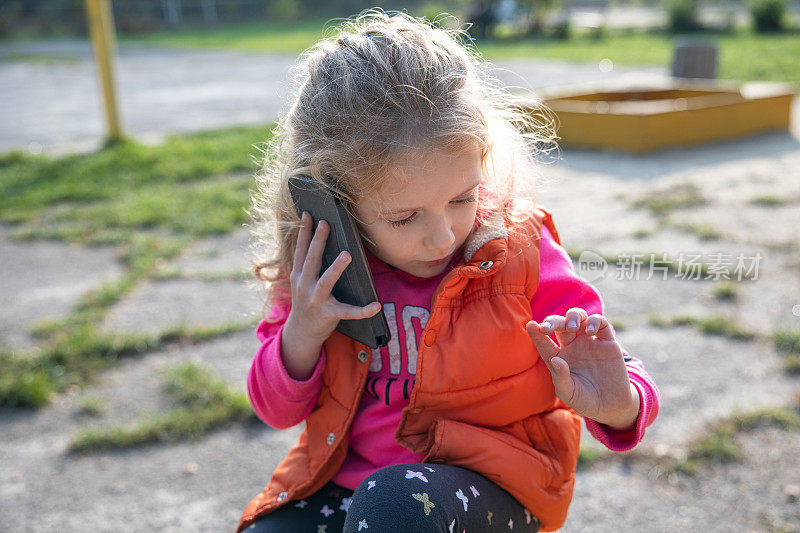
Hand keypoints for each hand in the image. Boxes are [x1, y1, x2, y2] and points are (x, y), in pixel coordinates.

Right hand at [281, 212, 380, 379]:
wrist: (301, 334)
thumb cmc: (307, 302)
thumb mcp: (302, 283)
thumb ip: (309, 265)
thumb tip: (320, 241)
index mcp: (299, 276)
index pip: (301, 250)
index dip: (304, 232)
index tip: (308, 214)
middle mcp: (304, 286)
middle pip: (312, 260)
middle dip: (318, 242)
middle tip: (326, 224)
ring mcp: (316, 301)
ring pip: (326, 282)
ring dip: (336, 268)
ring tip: (347, 255)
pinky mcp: (329, 315)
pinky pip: (348, 312)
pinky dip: (363, 310)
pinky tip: (376, 306)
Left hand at [525, 308, 639, 431]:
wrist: (610, 406)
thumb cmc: (584, 400)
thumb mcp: (569, 393)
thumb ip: (561, 378)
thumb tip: (556, 360)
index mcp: (558, 357)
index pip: (544, 343)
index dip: (536, 334)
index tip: (531, 325)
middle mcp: (571, 346)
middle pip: (560, 324)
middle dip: (553, 321)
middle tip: (547, 327)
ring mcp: (589, 342)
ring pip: (578, 317)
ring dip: (573, 316)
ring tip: (572, 327)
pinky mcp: (607, 342)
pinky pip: (601, 323)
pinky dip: (594, 321)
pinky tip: (590, 331)